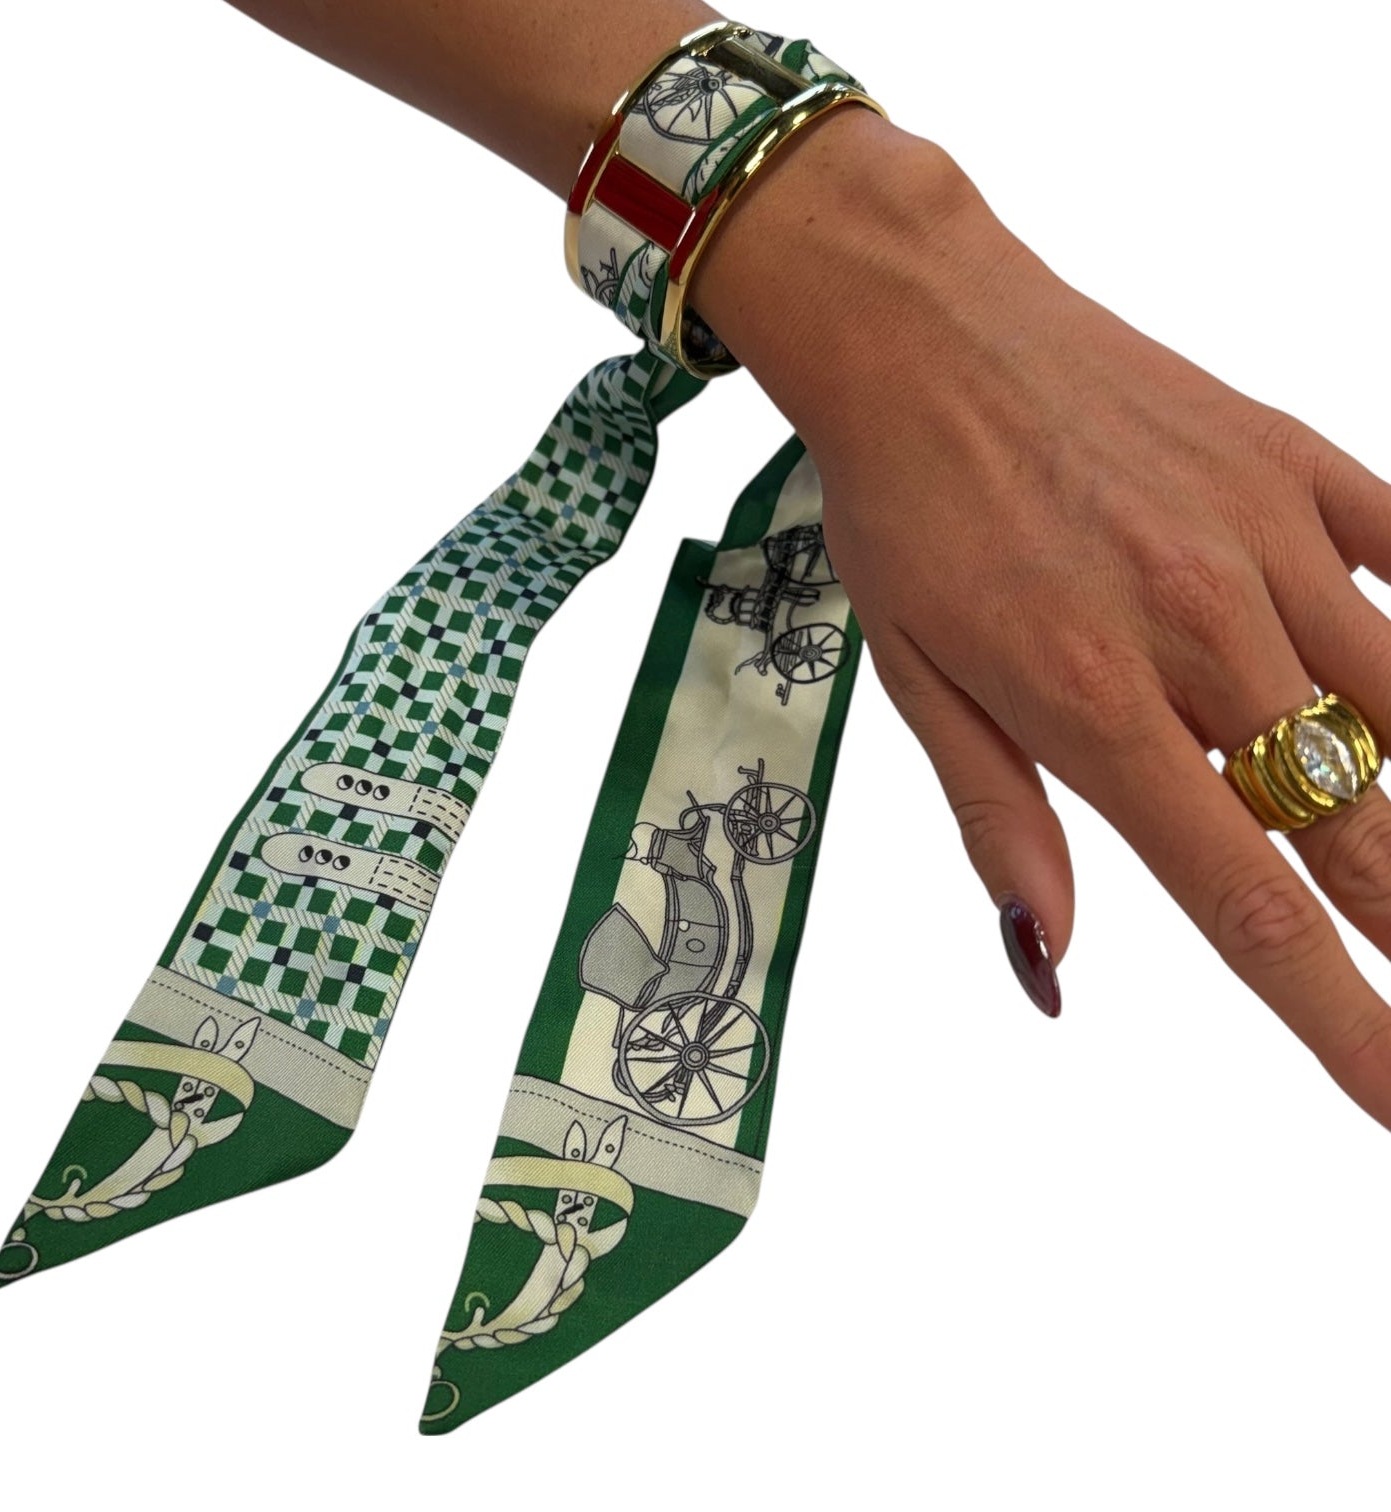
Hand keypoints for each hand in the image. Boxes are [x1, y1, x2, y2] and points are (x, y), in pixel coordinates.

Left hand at [694, 109, 1390, 1128]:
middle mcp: (1203, 636)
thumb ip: (1000, 824)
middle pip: (1361, 827)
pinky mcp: (1301, 464)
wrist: (921, 331)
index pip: (1245, 902)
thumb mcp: (916, 682)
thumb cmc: (903, 514)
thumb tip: (1053, 962)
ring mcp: (1270, 544)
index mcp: (1093, 708)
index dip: (1335, 1017)